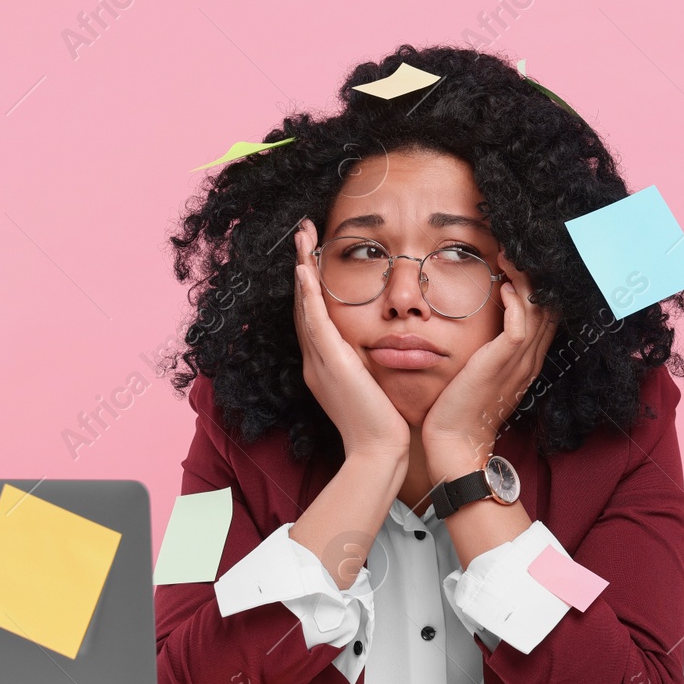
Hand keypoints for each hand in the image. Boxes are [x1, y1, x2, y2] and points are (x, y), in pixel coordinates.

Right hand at [292, 219, 410, 460]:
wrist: (379, 452)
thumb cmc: (383, 423)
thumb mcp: (373, 385)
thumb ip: (368, 365)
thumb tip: (380, 347)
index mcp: (325, 364)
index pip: (314, 315)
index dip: (311, 284)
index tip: (313, 255)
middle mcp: (315, 360)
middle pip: (303, 304)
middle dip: (302, 266)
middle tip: (301, 232)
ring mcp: (319, 361)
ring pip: (304, 305)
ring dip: (302, 268)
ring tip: (301, 237)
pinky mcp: (331, 363)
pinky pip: (314, 321)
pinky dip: (308, 294)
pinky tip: (304, 270)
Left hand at [422, 249, 557, 470]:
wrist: (456, 442)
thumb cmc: (459, 410)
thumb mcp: (480, 375)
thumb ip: (486, 351)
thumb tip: (480, 327)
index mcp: (526, 361)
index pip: (545, 315)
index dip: (537, 287)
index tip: (519, 263)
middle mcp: (529, 359)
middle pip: (549, 308)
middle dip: (536, 276)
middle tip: (517, 250)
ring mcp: (520, 362)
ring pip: (538, 311)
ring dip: (525, 280)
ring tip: (510, 257)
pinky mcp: (503, 363)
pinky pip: (520, 326)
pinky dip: (515, 303)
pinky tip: (504, 287)